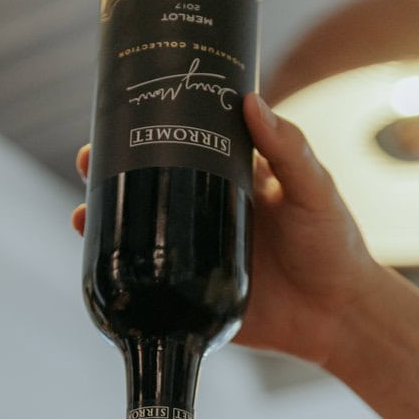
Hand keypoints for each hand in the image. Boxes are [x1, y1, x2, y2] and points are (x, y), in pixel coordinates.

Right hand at [72, 93, 379, 368]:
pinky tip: (100, 267)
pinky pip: (152, 289)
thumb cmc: (334, 246)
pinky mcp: (194, 299)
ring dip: (107, 225)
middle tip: (85, 162)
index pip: (181, 148)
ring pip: (142, 239)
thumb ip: (287, 149)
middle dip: (112, 176)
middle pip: (151, 189)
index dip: (147, 134)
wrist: (339, 316)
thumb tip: (250, 102)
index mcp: (232, 182)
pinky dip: (124, 279)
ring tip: (80, 215)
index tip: (117, 120)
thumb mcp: (314, 189)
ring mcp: (197, 259)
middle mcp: (208, 217)